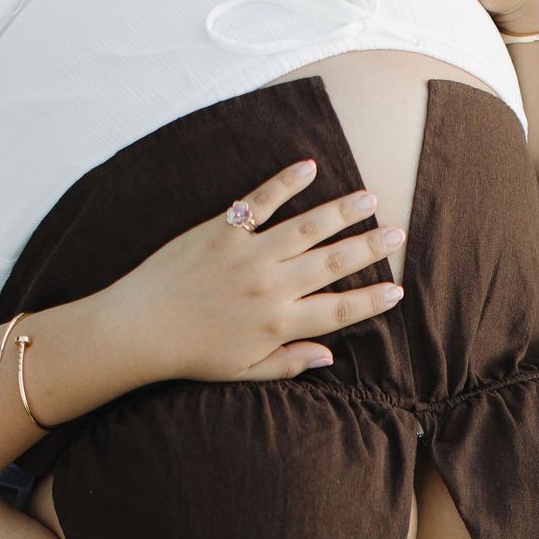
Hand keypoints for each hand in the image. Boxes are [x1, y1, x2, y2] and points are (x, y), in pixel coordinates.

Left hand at [117, 160, 404, 383]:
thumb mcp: (243, 372)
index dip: (371, 301)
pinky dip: (285, 182)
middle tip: (398, 233)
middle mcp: (270, 287)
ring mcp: (247, 255)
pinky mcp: (222, 230)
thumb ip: (288, 363)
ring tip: (370, 197)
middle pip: (332, 264)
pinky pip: (260, 201)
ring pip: (306, 227)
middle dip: (370, 248)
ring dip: (342, 211)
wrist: (140, 328)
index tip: (398, 289)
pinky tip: (310, 167)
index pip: (338, 311)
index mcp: (277, 325)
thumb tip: (329, 357)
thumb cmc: (191, 355)